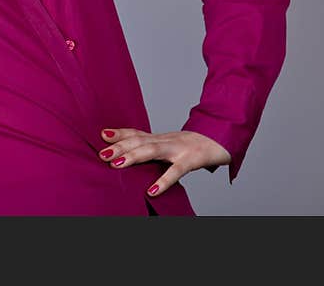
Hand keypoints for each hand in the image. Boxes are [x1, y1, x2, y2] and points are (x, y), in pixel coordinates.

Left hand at [98, 128, 230, 196]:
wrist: (222, 138)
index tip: (102, 134)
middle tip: (101, 153)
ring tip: (116, 164)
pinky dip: (163, 180)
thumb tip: (134, 159)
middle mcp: (166, 140)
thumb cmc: (194, 146)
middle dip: (120, 146)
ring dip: (133, 156)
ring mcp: (178, 149)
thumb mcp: (172, 145)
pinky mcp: (191, 160)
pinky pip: (176, 171)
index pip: (137, 133)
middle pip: (139, 140)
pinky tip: (152, 190)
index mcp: (161, 137)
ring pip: (152, 150)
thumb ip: (155, 150)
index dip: (120, 133)